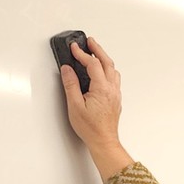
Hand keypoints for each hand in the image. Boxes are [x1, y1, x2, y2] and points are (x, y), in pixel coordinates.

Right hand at [59, 37, 133, 179]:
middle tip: (89, 42)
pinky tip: (102, 71)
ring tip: (96, 53)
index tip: (74, 48)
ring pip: (113, 71)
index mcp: (102, 89)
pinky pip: (114, 79)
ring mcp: (115, 95)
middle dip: (97, 50)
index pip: (93, 65)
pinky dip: (108, 70)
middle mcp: (112, 90)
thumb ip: (71, 85)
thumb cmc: (91, 129)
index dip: (82, 54)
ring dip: (104, 59)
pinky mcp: (115, 100)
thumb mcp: (75, 106)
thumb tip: (67, 70)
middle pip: (107, 63)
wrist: (104, 142)